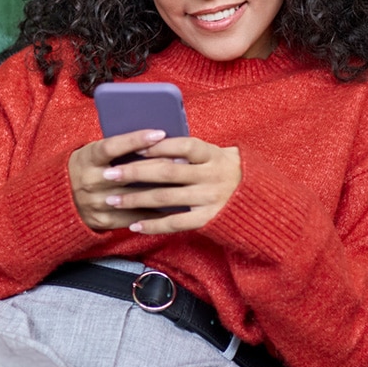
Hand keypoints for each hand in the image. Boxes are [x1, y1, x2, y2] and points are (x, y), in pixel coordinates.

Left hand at [69, 130, 240, 232]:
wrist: (257, 198)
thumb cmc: (225, 170)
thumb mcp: (214, 154)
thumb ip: (188, 151)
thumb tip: (150, 142)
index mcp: (212, 155)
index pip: (182, 146)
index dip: (157, 146)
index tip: (133, 147)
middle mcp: (211, 176)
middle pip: (167, 172)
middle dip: (134, 173)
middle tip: (109, 174)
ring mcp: (209, 198)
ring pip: (165, 198)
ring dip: (135, 199)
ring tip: (113, 199)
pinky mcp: (208, 219)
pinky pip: (175, 223)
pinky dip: (153, 224)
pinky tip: (134, 224)